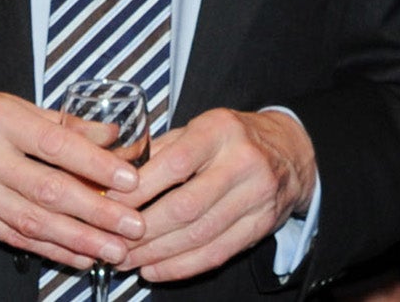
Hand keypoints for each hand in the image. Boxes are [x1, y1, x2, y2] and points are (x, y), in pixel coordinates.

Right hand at [0, 80, 144, 269]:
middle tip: (133, 225)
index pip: (54, 143)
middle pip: (47, 190)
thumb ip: (59, 121)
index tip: (129, 179)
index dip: (94, 165)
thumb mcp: (5, 103)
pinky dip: (50, 249)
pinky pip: (13, 238)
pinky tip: (78, 256)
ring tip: (114, 250)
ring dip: (79, 240)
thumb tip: (110, 134)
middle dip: (96, 213)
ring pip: (32, 222)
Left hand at [111, 108, 315, 281]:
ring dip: (157, 254)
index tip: (109, 204)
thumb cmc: (232, 137)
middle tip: (112, 242)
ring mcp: (256, 197)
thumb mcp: (198, 128)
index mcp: (219, 130)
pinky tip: (155, 270)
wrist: (290, 150)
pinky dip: (182, 266)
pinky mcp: (262, 225)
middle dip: (143, 230)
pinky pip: (218, 252)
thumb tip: (112, 173)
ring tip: (126, 260)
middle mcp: (242, 162)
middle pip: (186, 206)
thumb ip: (158, 149)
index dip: (139, 189)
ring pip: (200, 235)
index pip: (175, 163)